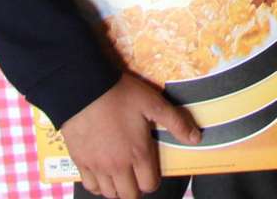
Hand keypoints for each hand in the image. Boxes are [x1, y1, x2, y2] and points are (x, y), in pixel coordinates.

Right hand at [59, 73, 200, 198]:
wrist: (85, 88)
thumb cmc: (121, 95)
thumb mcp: (154, 103)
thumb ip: (176, 122)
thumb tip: (196, 138)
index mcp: (138, 153)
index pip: (149, 185)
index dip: (152, 181)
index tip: (150, 170)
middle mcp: (118, 165)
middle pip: (129, 195)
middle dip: (135, 188)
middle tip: (135, 174)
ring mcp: (97, 166)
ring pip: (109, 194)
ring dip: (117, 188)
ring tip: (120, 174)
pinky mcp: (80, 161)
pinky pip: (89, 186)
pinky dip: (97, 185)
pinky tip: (101, 173)